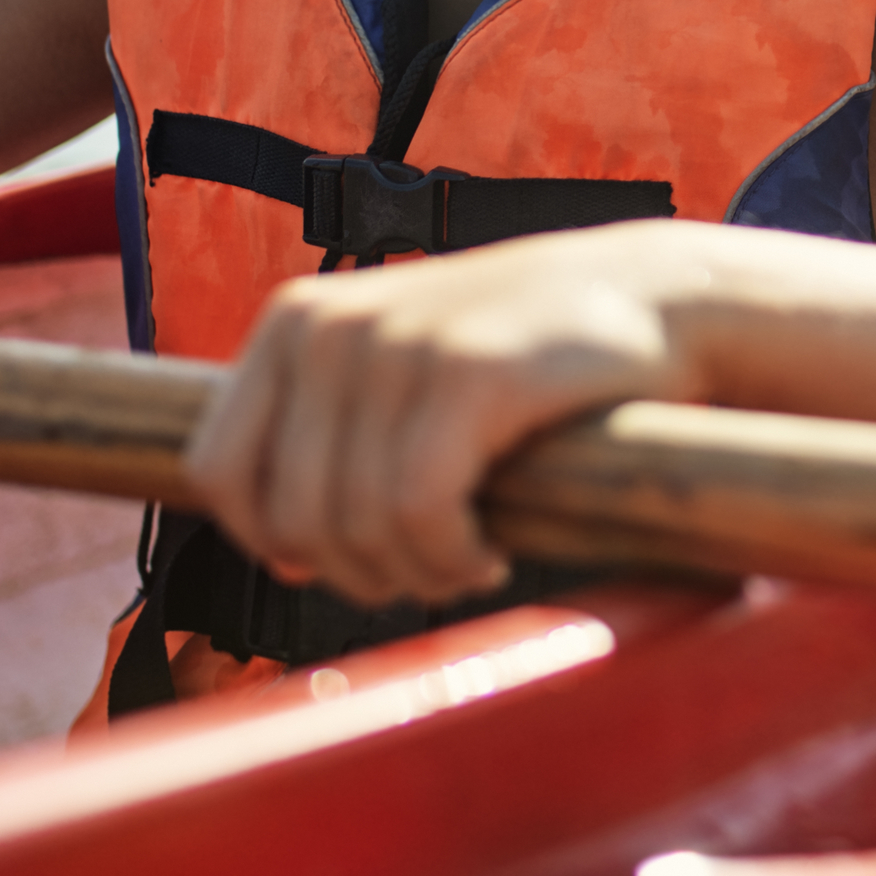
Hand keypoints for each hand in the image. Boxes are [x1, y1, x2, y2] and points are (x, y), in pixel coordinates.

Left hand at [181, 223, 699, 609]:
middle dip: (358, 572)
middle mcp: (330, 325)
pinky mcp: (469, 373)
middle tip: (429, 569)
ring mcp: (398, 344)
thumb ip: (326, 439)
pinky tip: (488, 554)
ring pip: (357, 529)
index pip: (220, 473)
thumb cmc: (524, 355)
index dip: (276, 544)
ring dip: (415, 575)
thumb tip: (277, 558)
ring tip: (466, 562)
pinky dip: (451, 560)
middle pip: (292, 520)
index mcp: (294, 322)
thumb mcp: (399, 368)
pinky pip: (420, 515)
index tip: (350, 556)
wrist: (655, 299)